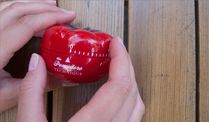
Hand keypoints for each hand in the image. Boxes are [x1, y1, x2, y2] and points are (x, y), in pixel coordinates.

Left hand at [0, 0, 75, 111]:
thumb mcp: (8, 95)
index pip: (26, 25)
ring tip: (50, 5)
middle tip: (64, 11)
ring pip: (8, 5)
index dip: (50, 18)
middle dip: (45, 7)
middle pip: (17, 9)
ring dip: (32, 3)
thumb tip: (61, 75)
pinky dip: (19, 6)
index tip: (67, 17)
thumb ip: (36, 83)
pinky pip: (1, 11)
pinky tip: (28, 10)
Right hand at [16, 37, 144, 121]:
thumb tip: (37, 64)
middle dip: (127, 65)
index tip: (115, 42)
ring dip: (130, 81)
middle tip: (116, 49)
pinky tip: (117, 90)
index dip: (121, 60)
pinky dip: (129, 97)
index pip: (120, 86)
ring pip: (138, 106)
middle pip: (132, 92)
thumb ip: (31, 94)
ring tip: (117, 65)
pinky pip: (133, 117)